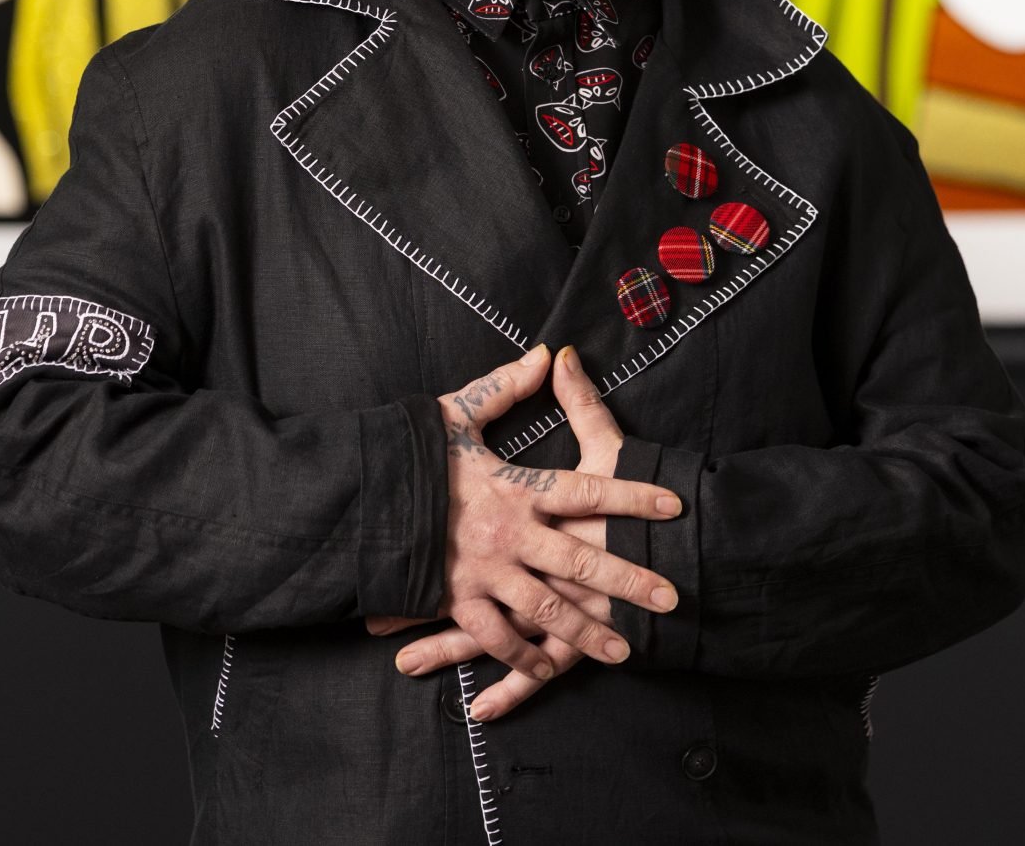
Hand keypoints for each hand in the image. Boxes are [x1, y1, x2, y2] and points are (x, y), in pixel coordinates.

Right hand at [382, 343, 641, 721]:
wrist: (351, 498)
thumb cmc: (407, 455)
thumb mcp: (455, 414)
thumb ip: (505, 388)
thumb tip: (549, 355)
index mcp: (514, 488)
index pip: (587, 491)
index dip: (632, 497)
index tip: (673, 506)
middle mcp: (507, 534)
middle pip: (580, 561)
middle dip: (629, 581)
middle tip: (671, 598)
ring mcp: (483, 572)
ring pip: (547, 611)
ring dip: (588, 634)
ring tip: (626, 649)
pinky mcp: (455, 600)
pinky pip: (496, 637)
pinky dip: (521, 658)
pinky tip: (549, 670)